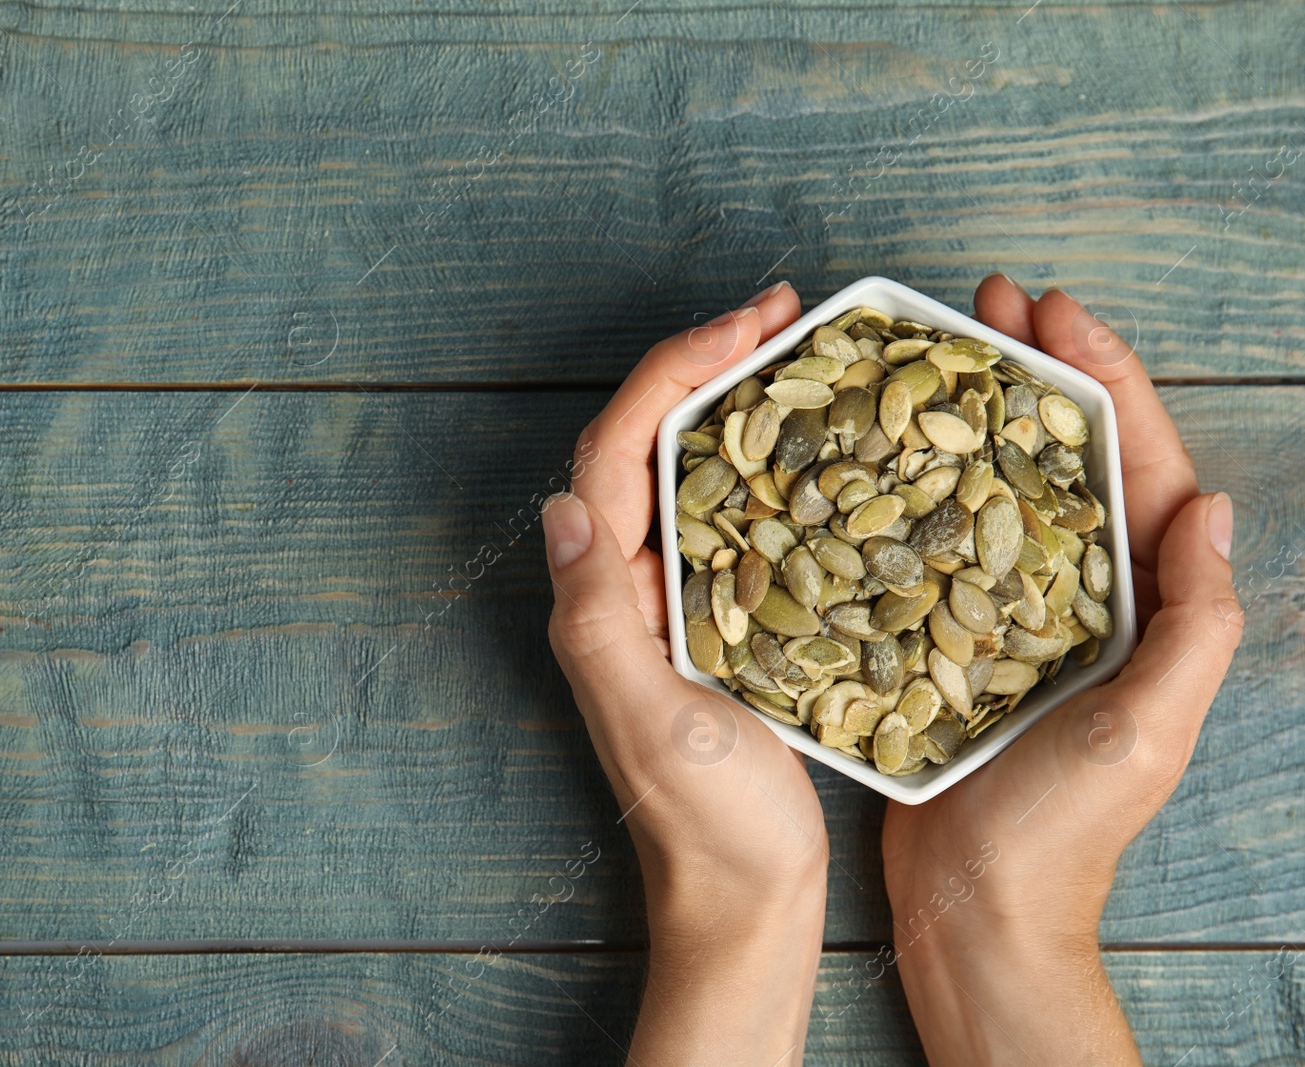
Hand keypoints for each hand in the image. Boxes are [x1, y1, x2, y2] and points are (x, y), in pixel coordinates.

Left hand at [543, 282, 827, 1064]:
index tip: (747, 321)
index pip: (620, 447)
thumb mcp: (649, 719)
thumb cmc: (705, 825)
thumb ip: (596, 615)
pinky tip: (827, 449)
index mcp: (604, 593)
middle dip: (710, 364)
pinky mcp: (725, 624)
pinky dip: (776, 467)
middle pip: (655, 441)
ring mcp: (678, 601)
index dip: (675, 370)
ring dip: (743, 403)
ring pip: (700, 470)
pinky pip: (741, 520)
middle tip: (784, 310)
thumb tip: (559, 505)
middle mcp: (630, 585)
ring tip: (807, 353)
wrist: (745, 902)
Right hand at [881, 275, 1243, 1065]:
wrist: (978, 912)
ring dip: (975, 414)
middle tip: (987, 302)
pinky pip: (944, 541)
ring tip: (934, 354)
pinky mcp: (951, 638)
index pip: (1135, 463)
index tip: (1053, 311)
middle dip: (1036, 370)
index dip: (1101, 378)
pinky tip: (881, 454)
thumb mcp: (1144, 732)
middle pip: (1066, 455)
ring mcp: (1012, 611)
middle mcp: (1080, 594)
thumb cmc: (1062, 833)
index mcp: (1139, 604)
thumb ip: (1192, 626)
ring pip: (1000, 486)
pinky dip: (923, 486)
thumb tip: (1213, 507)